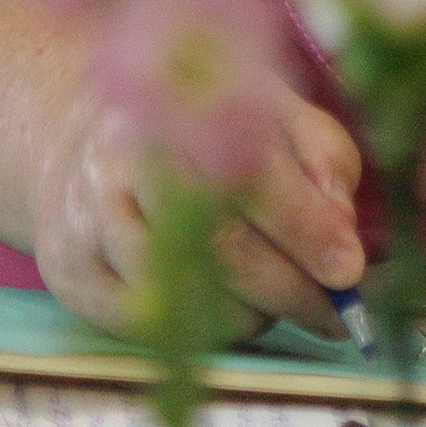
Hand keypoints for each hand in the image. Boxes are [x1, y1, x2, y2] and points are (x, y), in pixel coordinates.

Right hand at [34, 84, 366, 339]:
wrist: (82, 143)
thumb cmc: (196, 127)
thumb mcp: (267, 107)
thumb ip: (318, 153)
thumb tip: (342, 228)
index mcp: (178, 99)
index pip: (249, 170)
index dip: (304, 224)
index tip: (348, 270)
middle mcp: (124, 155)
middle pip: (223, 246)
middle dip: (294, 289)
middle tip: (338, 314)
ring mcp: (91, 218)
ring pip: (195, 296)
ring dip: (255, 310)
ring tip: (275, 290)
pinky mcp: (77, 275)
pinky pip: (161, 328)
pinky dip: (208, 326)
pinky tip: (222, 298)